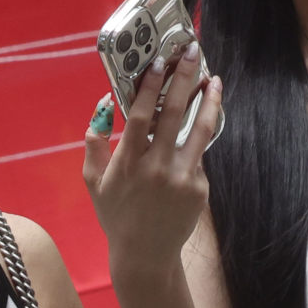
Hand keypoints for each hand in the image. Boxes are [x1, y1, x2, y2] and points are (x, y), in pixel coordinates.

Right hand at [85, 41, 221, 282]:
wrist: (145, 254)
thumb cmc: (116, 214)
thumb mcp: (93, 181)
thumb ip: (94, 141)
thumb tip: (105, 104)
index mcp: (128, 163)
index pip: (142, 116)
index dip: (150, 86)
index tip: (159, 61)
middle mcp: (157, 168)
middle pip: (174, 114)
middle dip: (184, 78)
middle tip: (191, 53)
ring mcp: (182, 179)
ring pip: (200, 130)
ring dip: (209, 100)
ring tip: (214, 79)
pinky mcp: (200, 188)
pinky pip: (199, 156)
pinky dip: (197, 139)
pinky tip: (198, 128)